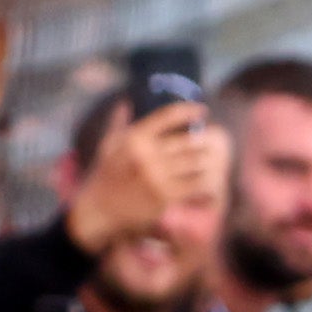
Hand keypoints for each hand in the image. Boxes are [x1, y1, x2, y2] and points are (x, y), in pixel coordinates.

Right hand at [64, 100, 225, 259]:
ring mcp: (157, 175)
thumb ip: (119, 123)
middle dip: (202, 142)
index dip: (188, 110)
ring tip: (211, 163)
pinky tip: (210, 187)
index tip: (202, 111)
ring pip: (195, 162)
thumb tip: (125, 102)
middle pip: (187, 141)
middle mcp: (146, 153)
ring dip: (207, 162)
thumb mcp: (108, 145)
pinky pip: (197, 185)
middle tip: (211, 144)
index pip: (166, 116)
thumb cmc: (106, 175)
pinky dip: (207, 186)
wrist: (100, 209)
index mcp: (134, 137)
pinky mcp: (166, 195)